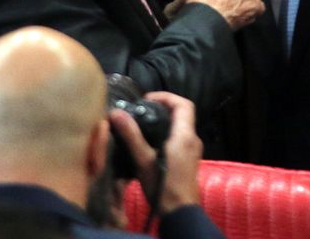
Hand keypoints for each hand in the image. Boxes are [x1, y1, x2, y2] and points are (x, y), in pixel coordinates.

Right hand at [109, 91, 200, 214]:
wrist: (180, 212)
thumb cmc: (163, 186)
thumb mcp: (143, 160)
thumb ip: (131, 136)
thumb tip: (117, 113)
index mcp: (185, 135)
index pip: (184, 104)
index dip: (166, 97)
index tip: (147, 100)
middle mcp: (193, 139)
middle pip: (183, 114)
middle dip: (164, 108)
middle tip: (143, 110)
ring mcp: (193, 150)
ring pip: (182, 126)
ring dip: (166, 121)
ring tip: (144, 124)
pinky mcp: (189, 160)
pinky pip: (181, 138)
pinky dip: (168, 133)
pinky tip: (151, 142)